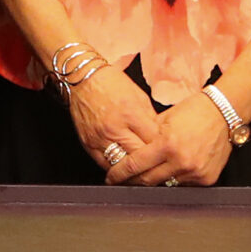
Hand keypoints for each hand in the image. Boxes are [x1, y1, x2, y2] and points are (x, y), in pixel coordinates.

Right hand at [64, 65, 163, 181]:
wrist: (82, 79)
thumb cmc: (111, 84)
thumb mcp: (140, 97)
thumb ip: (151, 120)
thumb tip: (161, 138)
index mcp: (131, 114)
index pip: (153, 142)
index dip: (163, 149)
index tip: (167, 153)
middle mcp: (114, 128)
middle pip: (139, 156)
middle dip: (151, 161)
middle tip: (159, 165)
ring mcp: (99, 138)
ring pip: (121, 165)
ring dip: (133, 170)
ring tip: (143, 172)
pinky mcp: (87, 143)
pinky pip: (104, 164)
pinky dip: (115, 168)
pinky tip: (124, 169)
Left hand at [111, 95, 235, 187]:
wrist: (224, 112)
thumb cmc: (193, 112)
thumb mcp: (163, 120)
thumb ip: (146, 138)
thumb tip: (128, 153)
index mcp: (167, 145)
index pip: (135, 165)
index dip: (119, 174)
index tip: (111, 178)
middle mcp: (181, 161)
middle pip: (148, 180)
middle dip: (133, 181)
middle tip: (123, 180)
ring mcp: (195, 172)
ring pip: (166, 184)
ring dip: (155, 179)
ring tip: (146, 175)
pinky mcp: (207, 178)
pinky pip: (184, 184)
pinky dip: (174, 178)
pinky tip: (170, 171)